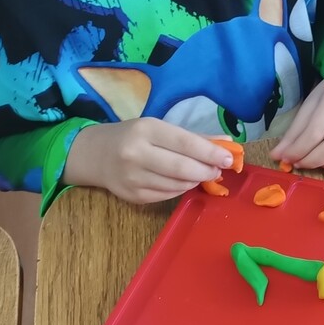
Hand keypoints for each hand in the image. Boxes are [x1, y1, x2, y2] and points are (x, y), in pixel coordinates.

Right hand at [63, 118, 236, 203]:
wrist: (95, 154)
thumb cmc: (133, 136)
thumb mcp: (159, 127)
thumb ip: (193, 136)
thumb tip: (227, 142)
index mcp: (146, 130)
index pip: (185, 143)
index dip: (210, 152)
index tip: (229, 158)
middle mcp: (136, 154)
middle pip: (181, 168)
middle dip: (206, 170)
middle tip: (219, 170)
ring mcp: (132, 178)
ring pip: (176, 184)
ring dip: (195, 180)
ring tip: (203, 174)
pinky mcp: (132, 196)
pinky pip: (166, 195)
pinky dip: (181, 189)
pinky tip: (185, 182)